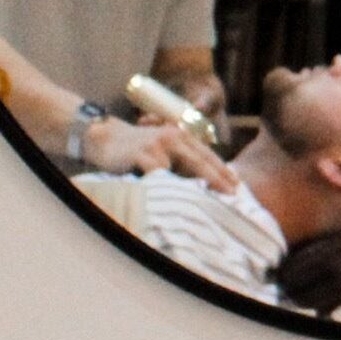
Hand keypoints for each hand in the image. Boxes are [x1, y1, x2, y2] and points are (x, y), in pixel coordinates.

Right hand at [77, 115, 237, 192]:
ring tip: (210, 202)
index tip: (237, 186)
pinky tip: (176, 199)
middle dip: (218, 180)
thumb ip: (180, 161)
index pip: (207, 156)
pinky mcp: (141, 154)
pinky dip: (167, 184)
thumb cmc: (136, 149)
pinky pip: (158, 173)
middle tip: (233, 195)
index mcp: (181, 137)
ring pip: (182, 168)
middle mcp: (173, 138)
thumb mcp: (162, 150)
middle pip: (201, 162)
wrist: (103, 137)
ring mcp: (158, 145)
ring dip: (196, 186)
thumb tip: (202, 183)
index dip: (223, 171)